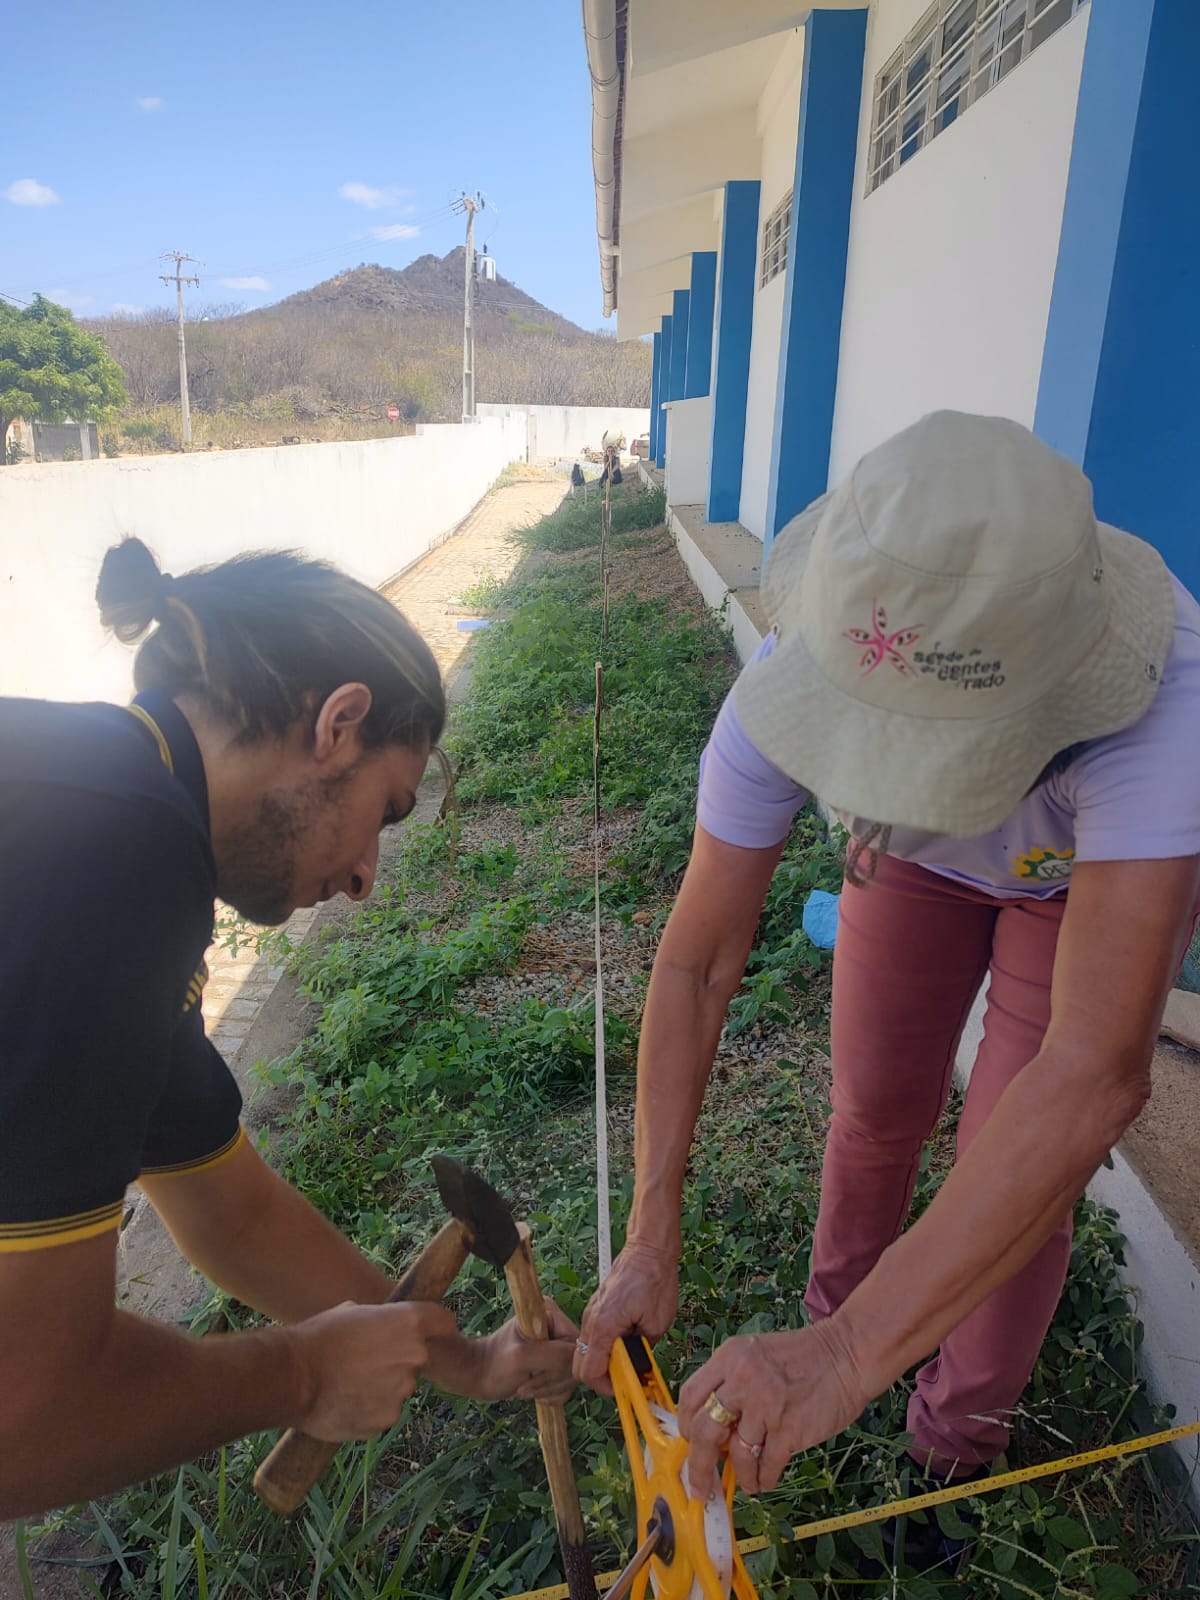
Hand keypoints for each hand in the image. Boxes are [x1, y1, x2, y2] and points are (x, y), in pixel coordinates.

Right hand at [287, 1299, 456, 1440]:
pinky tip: (346, 1401)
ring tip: (349, 1383)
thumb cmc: (318, 1337)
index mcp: (409, 1323)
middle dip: (398, 1360)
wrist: (292, 1377)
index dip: (437, 1326)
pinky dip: (370, 1409)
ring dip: (383, 1387)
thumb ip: (378, 1320)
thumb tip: (380, 1325)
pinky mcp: (387, 1419)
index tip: (432, 1331)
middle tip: (366, 1361)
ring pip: (399, 1388)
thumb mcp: (351, 1311)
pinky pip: (384, 1412)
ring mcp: (402, 1391)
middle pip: (418, 1359)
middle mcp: (414, 1356)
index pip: (444, 1321)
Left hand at [472, 1301, 579, 1403]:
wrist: (478, 1377)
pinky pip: (567, 1384)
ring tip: (525, 1388)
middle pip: (574, 1361)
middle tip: (526, 1384)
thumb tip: (579, 1358)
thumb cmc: (494, 1364)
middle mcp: (556, 1325)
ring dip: (550, 1389)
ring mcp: (556, 1345)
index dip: (561, 1364)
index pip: (574, 1344)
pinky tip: (533, 1393)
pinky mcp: (554, 1363)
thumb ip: (554, 1355)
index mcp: (549, 1312)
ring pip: (571, 1375)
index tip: (534, 1372)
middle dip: (551, 1379)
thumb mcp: (523, 1358)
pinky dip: (551, 1394)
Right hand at [574, 1240, 678, 1395]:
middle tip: (625, 1378)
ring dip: (603, 1361)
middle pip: (580, 1364)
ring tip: (629, 1361)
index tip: (626, 1388)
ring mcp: (592, 1311)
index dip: (607, 1387)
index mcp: (603, 1326)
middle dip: (601, 1378)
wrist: (649, 1248)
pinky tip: (626, 1343)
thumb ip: (644, 1350)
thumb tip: (639, 1367)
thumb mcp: (657, 1323)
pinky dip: (605, 1346)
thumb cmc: (655, 1280)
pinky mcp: (597, 1306)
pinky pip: (593, 1335)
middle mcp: (591, 1320)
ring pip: (586, 1350)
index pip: (590, 1372)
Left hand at [677, 1318, 869, 1498]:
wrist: (847, 1354)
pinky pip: (767, 1465)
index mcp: (730, 1357)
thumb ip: (732, 1383)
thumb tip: (714, 1428)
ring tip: (747, 1481)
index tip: (689, 1441)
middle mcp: (743, 1379)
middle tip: (699, 1485)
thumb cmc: (804, 1356)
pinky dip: (763, 1479)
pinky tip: (765, 1480)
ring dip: (740, 1475)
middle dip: (698, 1465)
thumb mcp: (756, 1355)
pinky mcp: (789, 1430)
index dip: (685, 1425)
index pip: (690, 1396)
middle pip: (703, 1430)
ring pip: (737, 1454)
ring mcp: (766, 1406)